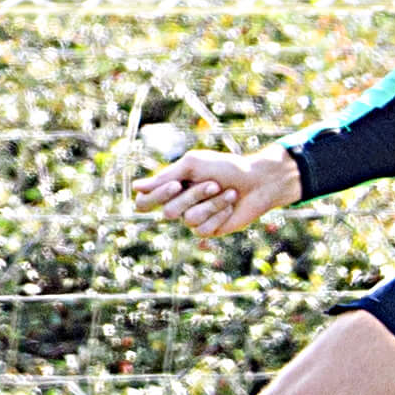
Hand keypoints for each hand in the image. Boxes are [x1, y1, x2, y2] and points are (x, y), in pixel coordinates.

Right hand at [131, 146, 303, 237]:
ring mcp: (193, 219)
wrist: (258, 181)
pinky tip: (231, 206)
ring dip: (212, 204)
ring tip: (228, 192)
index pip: (145, 202)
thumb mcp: (194, 164)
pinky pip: (203, 229)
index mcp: (171, 187)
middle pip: (169, 211)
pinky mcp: (209, 230)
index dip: (155, 197)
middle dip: (194, 196)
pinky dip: (219, 214)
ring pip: (188, 219)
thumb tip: (136, 188)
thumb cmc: (226, 167)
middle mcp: (179, 205)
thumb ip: (166, 176)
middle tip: (214, 183)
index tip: (175, 185)